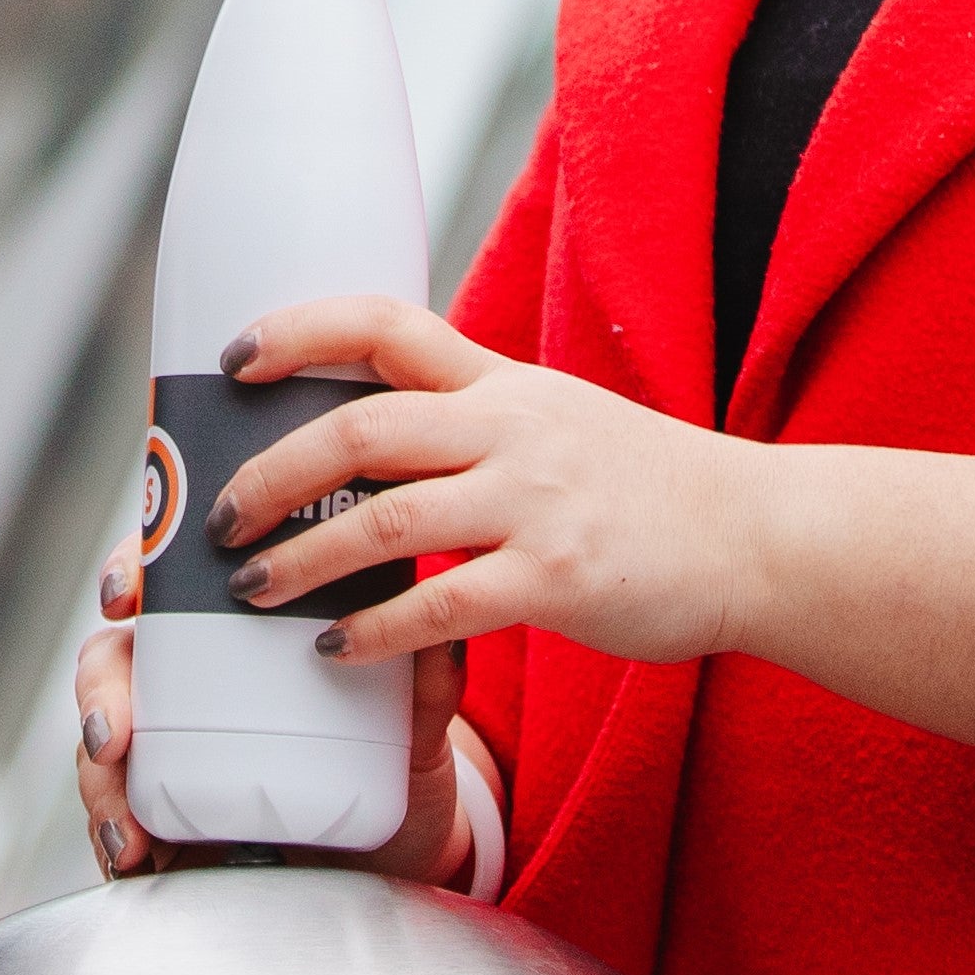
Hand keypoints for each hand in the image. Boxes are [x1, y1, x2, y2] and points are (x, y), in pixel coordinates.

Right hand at [70, 510, 470, 887]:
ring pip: (104, 741)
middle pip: (115, 657)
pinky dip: (114, 837)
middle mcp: (189, 681)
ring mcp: (170, 749)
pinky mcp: (168, 817)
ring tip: (128, 829)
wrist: (396, 861)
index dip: (131, 569)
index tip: (123, 596)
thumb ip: (423, 688)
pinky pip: (120, 816)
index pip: (168, 577)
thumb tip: (438, 642)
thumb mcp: (413, 730)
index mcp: (235, 632)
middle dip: (99, 691)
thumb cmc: (393, 768)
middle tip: (112, 733)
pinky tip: (131, 858)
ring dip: (99, 782)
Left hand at [204, 294, 749, 669]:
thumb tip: (367, 439)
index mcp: (502, 382)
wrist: (756, 536)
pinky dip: (378, 631)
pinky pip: (445, 605)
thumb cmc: (644, 488)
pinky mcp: (560, 580)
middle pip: (362, 425)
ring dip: (302, 559)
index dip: (298, 332)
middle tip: (219, 513)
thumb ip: (472, 420)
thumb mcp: (555, 419)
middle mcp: (510, 427)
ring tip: (250, 589)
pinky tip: (335, 650)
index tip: (233, 358)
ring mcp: (536, 501)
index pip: (385, 324)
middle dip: (273, 469)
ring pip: (386, 516)